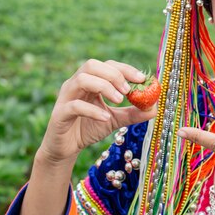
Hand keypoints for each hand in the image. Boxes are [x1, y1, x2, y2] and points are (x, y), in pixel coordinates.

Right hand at [38, 59, 156, 164]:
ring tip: (119, 101)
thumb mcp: (114, 120)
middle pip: (92, 65)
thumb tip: (154, 108)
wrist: (65, 149)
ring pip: (82, 79)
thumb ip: (132, 113)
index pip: (107, 65)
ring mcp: (66, 97)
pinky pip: (75, 105)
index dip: (125, 69)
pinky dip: (92, 110)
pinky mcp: (60, 113)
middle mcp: (76, 84)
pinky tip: (106, 118)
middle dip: (114, 74)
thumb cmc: (88, 129)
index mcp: (90, 81)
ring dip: (104, 86)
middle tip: (128, 90)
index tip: (142, 79)